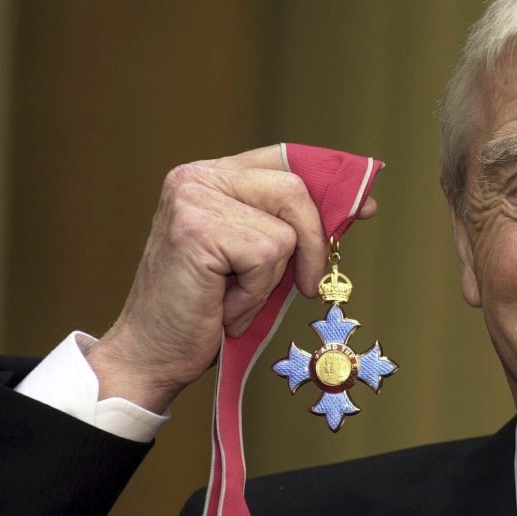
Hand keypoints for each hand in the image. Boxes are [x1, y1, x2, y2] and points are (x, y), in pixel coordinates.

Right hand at [86, 146, 376, 412]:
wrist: (153, 356)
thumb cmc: (207, 311)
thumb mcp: (259, 259)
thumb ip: (294, 227)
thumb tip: (358, 206)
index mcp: (210, 177)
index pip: (284, 159)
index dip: (328, 183)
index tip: (363, 209)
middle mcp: (197, 177)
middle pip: (294, 188)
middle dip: (313, 242)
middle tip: (303, 285)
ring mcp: (193, 199)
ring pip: (284, 230)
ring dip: (271, 278)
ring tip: (235, 297)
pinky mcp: (196, 229)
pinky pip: (266, 257)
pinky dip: (254, 294)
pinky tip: (223, 306)